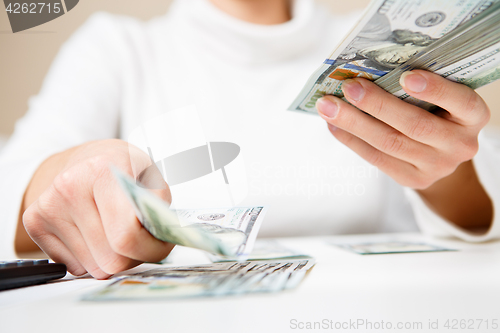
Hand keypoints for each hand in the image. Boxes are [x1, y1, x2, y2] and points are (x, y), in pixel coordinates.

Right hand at [21, 139, 173, 278]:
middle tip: (141, 239)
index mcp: (102, 171)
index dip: (150, 249)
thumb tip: (162, 239)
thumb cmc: (122, 168)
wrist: (84, 158)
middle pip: (110, 259)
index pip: (126, 236)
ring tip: (116, 231)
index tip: (159, 245)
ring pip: (93, 267)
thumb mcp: (151, 177)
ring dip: (112, 258)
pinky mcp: (34, 222)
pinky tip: (95, 232)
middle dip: (133, 256)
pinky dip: (91, 257)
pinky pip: (75, 266)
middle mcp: (69, 187)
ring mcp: (48, 206)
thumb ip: (159, 208)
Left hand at [316, 70, 489, 189]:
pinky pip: (377, 159)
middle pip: (415, 125)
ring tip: (328, 106)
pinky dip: (352, 140)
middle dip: (378, 104)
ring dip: (354, 123)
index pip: (461, 101)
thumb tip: (367, 71)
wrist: (442, 154)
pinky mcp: (412, 179)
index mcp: (473, 116)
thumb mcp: (442, 99)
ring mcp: (436, 166)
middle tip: (349, 87)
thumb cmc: (438, 113)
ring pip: (390, 144)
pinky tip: (334, 125)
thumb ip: (419, 86)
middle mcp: (460, 144)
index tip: (407, 76)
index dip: (435, 90)